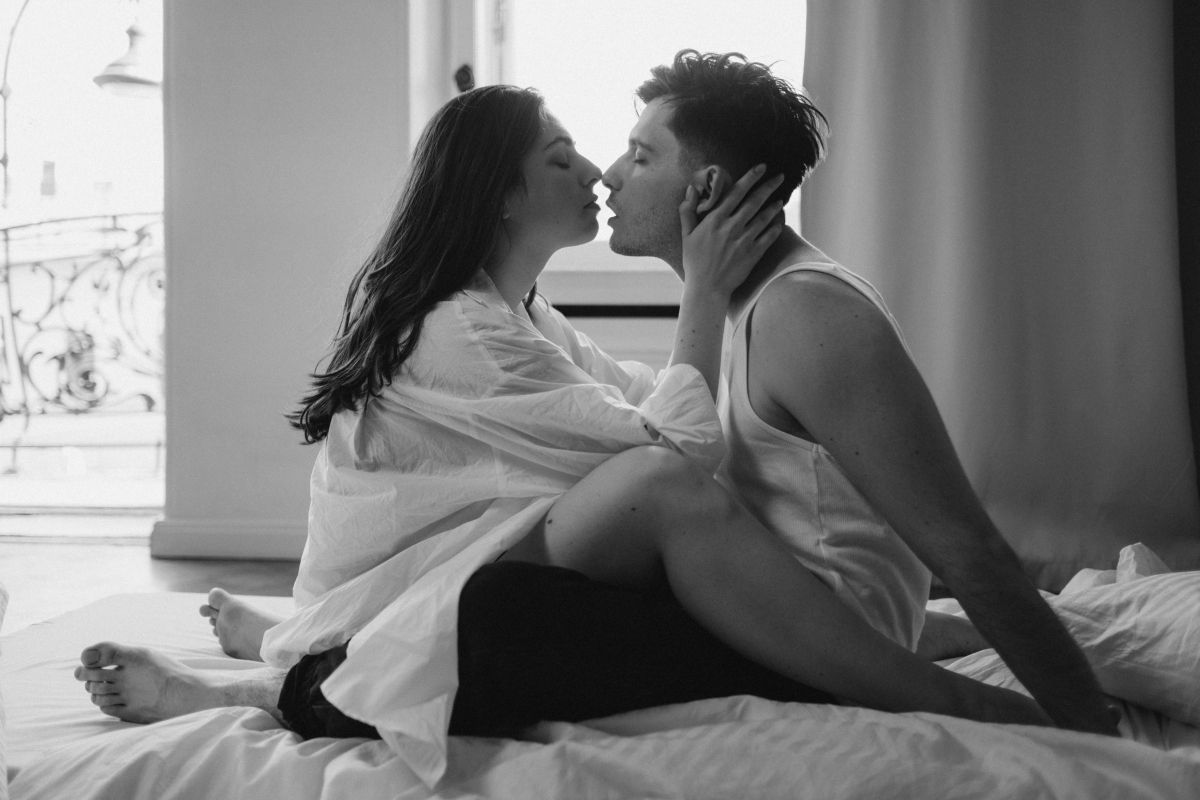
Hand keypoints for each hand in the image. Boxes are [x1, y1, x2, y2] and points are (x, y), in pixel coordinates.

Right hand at [679, 163, 785, 296]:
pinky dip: (777, 225)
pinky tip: (780, 219)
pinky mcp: (753, 254)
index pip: (736, 192)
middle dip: (769, 186)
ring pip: (765, 217)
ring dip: (775, 205)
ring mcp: (744, 240)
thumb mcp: (686, 235)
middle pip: (755, 201)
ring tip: (781, 198)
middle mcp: (731, 227)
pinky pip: (770, 236)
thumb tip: (690, 189)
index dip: (750, 177)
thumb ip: (687, 211)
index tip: (761, 167)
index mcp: (715, 220)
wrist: (707, 288)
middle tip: (780, 176)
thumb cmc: (694, 262)